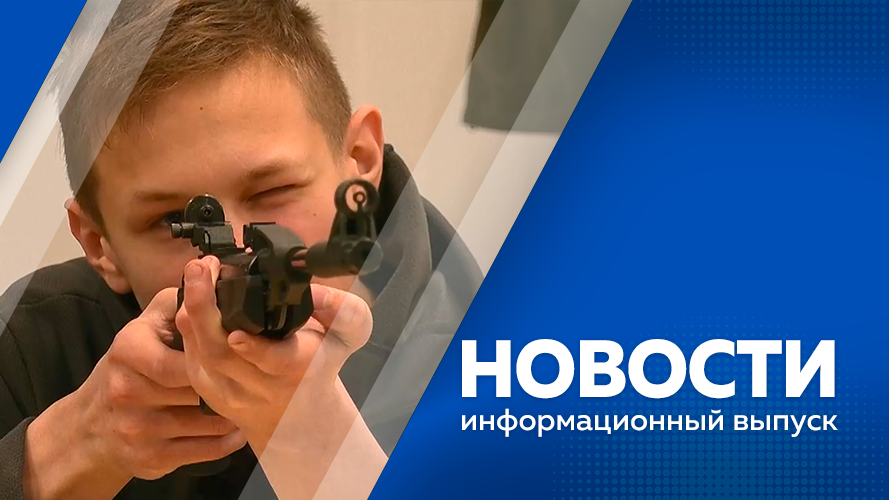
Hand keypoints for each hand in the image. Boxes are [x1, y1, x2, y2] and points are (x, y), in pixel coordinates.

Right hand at [75, 287, 246, 479]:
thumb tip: (212, 268)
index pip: (185, 355)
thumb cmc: (130, 368)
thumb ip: (177, 303)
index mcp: (128, 350)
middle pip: (199, 389)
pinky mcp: (149, 458)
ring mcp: (137, 427)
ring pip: (206, 422)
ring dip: (232, 414)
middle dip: (227, 385)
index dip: (217, 356)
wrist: (90, 426)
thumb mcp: (144, 328)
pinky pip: (203, 451)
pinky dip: (225, 442)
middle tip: (253, 380)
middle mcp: (127, 389)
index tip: (240, 352)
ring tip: (249, 403)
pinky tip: (236, 430)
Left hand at [174, 255, 373, 451]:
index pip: (273, 363)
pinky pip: (190, 359)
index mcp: (296, 369)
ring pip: (200, 356)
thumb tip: (315, 292)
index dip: (253, 350)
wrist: (299, 416)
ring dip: (191, 312)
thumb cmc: (321, 365)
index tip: (237, 333)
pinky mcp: (210, 393)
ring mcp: (231, 392)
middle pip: (221, 354)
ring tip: (196, 275)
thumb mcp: (348, 336)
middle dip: (204, 309)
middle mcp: (261, 386)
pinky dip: (187, 328)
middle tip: (201, 269)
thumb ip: (344, 311)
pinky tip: (191, 299)